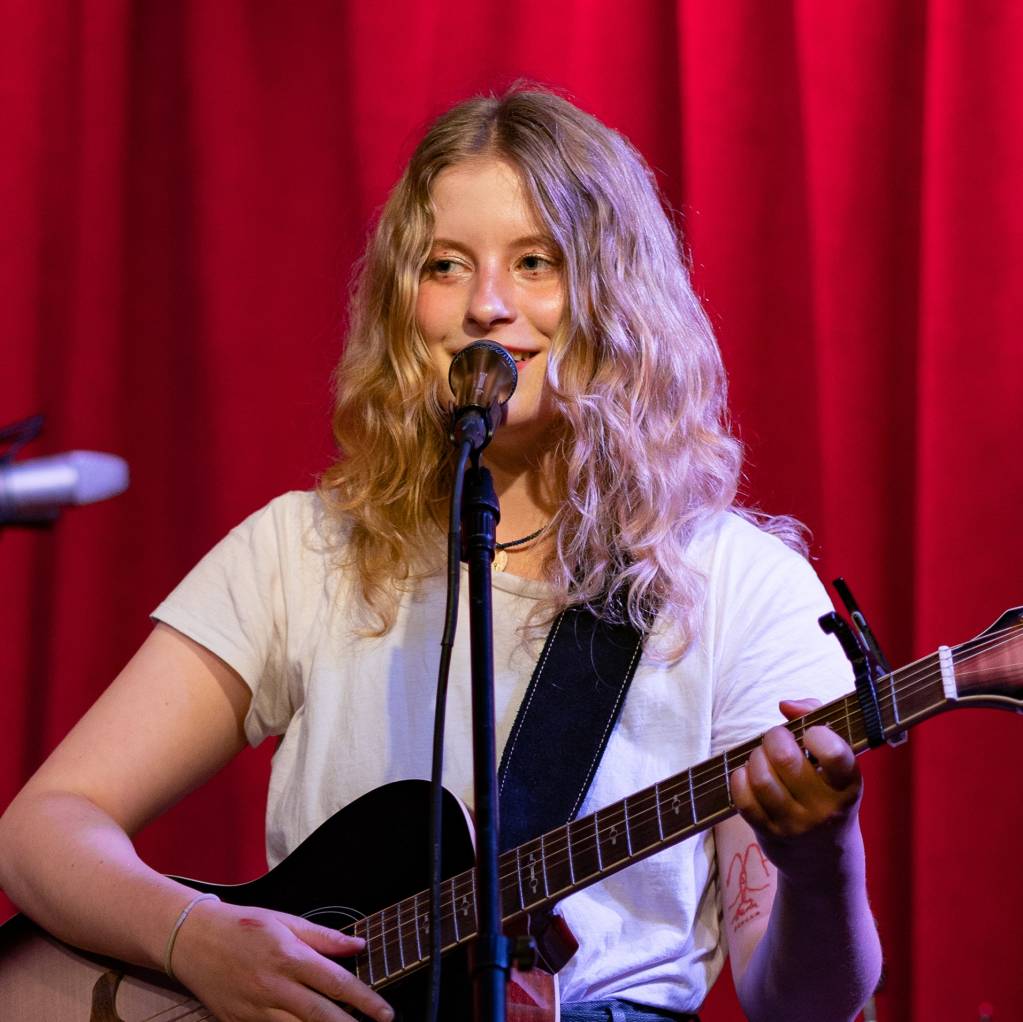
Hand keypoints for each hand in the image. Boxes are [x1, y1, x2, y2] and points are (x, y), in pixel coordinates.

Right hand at [170, 898, 394, 1021]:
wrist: (194, 940)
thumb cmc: (243, 926)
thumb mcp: (285, 921)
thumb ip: (323, 937)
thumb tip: (358, 945)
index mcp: (289, 957)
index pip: (335, 982)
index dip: (363, 1000)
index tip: (384, 1012)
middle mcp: (274, 986)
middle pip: (319, 1014)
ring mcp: (255, 1009)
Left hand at [728, 698, 862, 883]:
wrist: (826, 859)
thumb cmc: (827, 792)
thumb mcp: (836, 762)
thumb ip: (815, 718)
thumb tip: (785, 705)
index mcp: (848, 785)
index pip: (835, 754)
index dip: (816, 734)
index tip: (809, 734)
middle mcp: (825, 808)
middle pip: (785, 759)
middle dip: (774, 738)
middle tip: (776, 739)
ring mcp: (796, 825)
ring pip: (761, 778)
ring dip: (755, 758)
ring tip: (762, 757)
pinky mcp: (770, 835)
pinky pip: (744, 799)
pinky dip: (740, 778)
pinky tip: (748, 775)